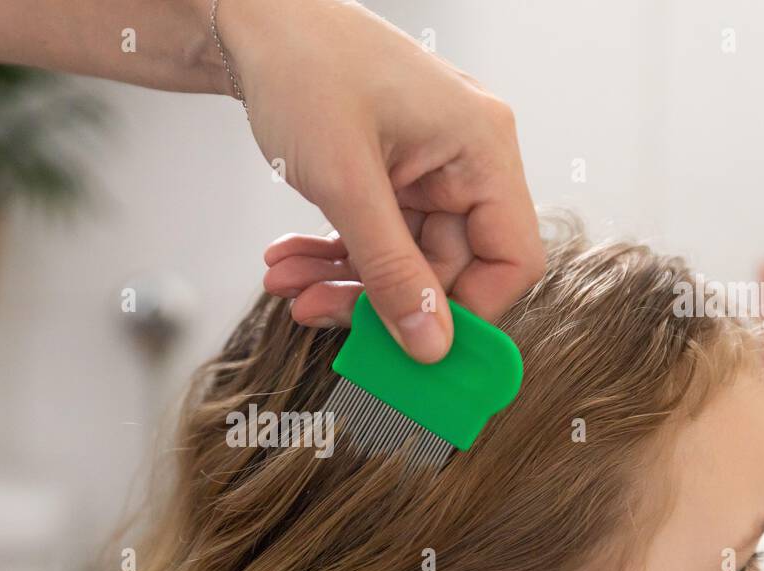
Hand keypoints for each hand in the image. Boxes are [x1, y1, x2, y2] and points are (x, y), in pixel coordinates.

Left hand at [219, 0, 544, 360]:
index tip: (408, 342)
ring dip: (343, 278)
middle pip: (447, 267)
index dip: (466, 311)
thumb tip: (431, 346)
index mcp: (482, 147)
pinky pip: (376, 235)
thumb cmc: (304, 70)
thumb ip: (391, 269)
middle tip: (313, 310)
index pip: (511, 259)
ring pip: (402, 257)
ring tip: (286, 285)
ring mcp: (428, 166)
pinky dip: (334, 252)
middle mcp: (466, 158)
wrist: (253, 21)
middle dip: (375, 296)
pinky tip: (289, 261)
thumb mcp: (346, 183)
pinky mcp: (392, 173)